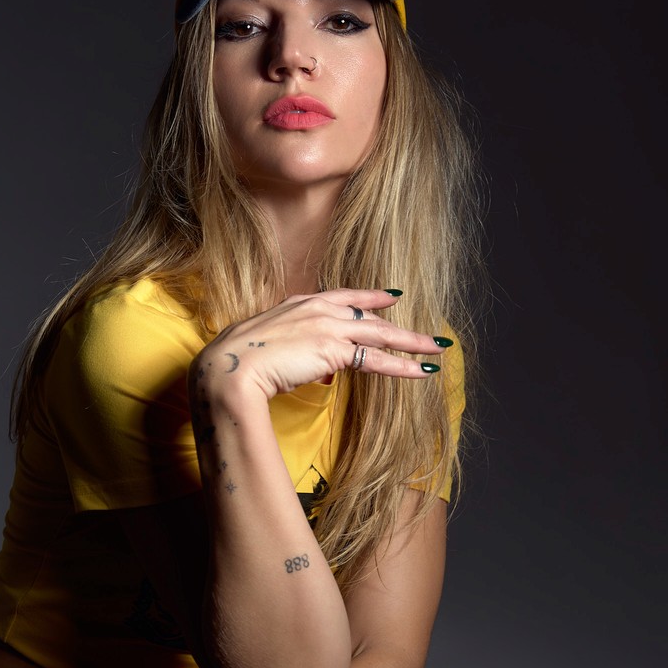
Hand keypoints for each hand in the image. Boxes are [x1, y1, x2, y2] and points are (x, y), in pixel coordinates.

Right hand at [192, 288, 447, 401]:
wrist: (230, 369)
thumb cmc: (237, 360)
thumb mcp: (264, 343)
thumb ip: (286, 345)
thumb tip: (299, 361)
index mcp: (299, 304)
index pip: (343, 296)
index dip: (370, 297)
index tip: (392, 297)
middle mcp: (317, 310)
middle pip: (369, 317)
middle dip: (401, 326)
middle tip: (429, 333)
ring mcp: (328, 328)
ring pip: (380, 335)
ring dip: (412, 343)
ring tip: (437, 350)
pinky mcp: (334, 351)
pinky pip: (376, 359)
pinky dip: (402, 365)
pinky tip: (422, 370)